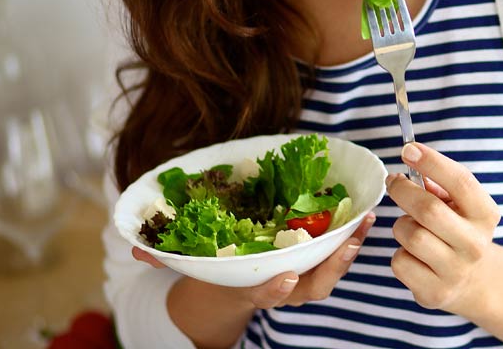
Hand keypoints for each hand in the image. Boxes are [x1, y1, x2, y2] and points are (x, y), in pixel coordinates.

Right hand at [132, 210, 377, 308]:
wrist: (233, 285)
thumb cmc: (217, 269)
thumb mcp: (192, 264)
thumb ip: (167, 257)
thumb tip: (136, 249)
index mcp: (254, 289)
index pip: (267, 294)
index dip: (276, 290)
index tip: (283, 279)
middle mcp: (284, 286)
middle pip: (314, 286)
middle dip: (333, 267)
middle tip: (348, 245)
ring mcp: (303, 274)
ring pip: (332, 270)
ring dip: (351, 247)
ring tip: (365, 222)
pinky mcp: (318, 257)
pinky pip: (339, 250)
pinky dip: (353, 233)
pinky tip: (365, 209)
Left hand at [385, 142, 500, 313]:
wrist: (473, 281)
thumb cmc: (460, 230)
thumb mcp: (461, 205)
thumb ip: (440, 185)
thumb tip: (411, 165)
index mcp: (486, 214)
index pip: (461, 181)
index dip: (433, 162)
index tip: (408, 148)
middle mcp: (475, 244)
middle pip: (428, 210)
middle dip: (403, 191)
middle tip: (393, 182)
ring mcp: (455, 271)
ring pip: (410, 236)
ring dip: (402, 225)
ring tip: (411, 227)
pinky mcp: (434, 292)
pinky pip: (400, 262)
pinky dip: (400, 254)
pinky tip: (413, 255)